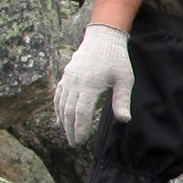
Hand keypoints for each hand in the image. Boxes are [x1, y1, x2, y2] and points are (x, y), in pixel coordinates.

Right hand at [55, 23, 133, 143]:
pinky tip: (59, 120)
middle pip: (69, 111)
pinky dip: (57, 108)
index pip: (81, 112)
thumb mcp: (124, 79)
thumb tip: (124, 120)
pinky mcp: (65, 76)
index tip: (81, 141)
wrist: (102, 38)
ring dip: (64, 121)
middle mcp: (75, 82)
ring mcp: (68, 79)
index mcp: (90, 85)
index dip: (80, 128)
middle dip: (71, 129)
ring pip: (61, 104)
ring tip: (68, 135)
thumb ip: (122, 100)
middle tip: (74, 144)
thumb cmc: (117, 59)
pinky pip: (58, 95)